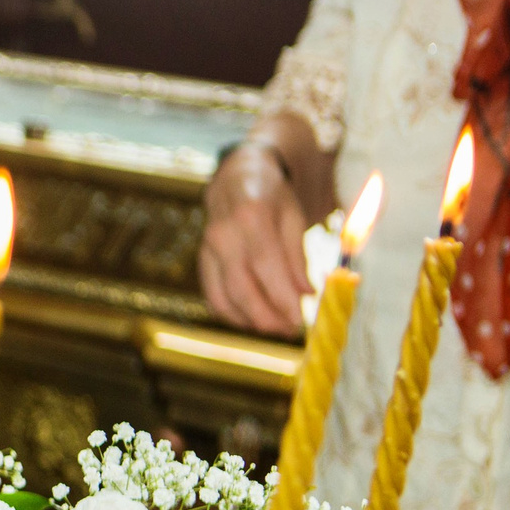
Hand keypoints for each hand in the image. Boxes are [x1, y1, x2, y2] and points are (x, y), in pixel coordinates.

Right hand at [199, 143, 314, 337]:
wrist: (236, 179)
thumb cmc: (272, 198)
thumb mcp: (293, 217)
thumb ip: (298, 256)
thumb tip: (307, 294)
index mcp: (251, 216)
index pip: (267, 266)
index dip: (282, 297)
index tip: (301, 319)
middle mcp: (222, 234)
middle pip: (241, 288)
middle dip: (267, 316)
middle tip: (291, 329)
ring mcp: (206, 249)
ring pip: (223, 298)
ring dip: (250, 320)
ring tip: (276, 327)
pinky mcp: (201, 262)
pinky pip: (213, 297)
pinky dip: (233, 314)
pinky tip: (253, 320)